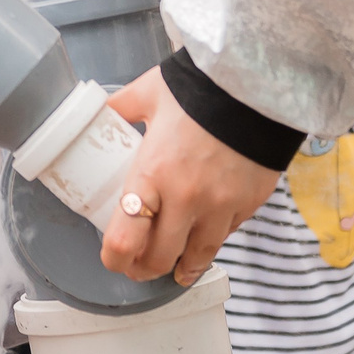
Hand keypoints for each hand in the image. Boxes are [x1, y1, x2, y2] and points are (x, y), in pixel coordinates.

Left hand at [98, 66, 282, 283]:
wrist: (256, 84)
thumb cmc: (199, 88)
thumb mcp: (147, 94)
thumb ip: (120, 109)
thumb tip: (97, 113)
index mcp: (152, 174)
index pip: (124, 239)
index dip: (114, 258)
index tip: (113, 259)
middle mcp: (186, 198)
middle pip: (160, 259)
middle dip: (145, 269)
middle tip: (139, 267)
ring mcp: (220, 206)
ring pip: (198, 257)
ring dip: (182, 267)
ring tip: (175, 269)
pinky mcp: (249, 204)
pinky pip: (226, 235)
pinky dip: (212, 239)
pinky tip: (204, 236)